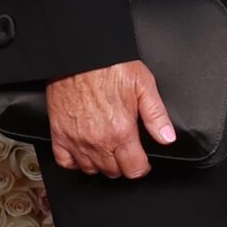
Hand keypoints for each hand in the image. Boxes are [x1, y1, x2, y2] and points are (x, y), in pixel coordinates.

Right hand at [47, 61, 175, 178]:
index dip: (142, 166)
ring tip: (107, 150)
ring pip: (91, 169)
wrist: (78, 55)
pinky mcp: (59, 134)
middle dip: (123, 165)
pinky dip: (75, 162)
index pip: (134, 169)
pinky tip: (83, 153)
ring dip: (101, 164)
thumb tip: (167, 138)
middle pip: (114, 171)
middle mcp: (98, 141)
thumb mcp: (143, 85)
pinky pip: (66, 162)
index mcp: (121, 131)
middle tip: (126, 150)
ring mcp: (76, 140)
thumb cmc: (108, 65)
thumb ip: (157, 115)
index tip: (142, 160)